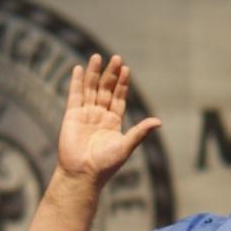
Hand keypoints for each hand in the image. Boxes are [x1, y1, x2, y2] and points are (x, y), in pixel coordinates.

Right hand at [57, 54, 160, 185]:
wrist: (83, 174)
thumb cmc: (106, 164)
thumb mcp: (126, 146)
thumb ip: (140, 132)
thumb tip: (159, 122)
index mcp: (114, 122)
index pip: (119, 97)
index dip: (122, 83)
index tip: (126, 69)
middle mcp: (100, 116)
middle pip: (106, 90)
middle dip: (111, 74)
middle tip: (116, 58)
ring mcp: (85, 115)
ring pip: (90, 89)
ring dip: (94, 74)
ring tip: (97, 57)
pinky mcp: (71, 116)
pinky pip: (74, 96)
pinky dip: (76, 82)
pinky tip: (78, 69)